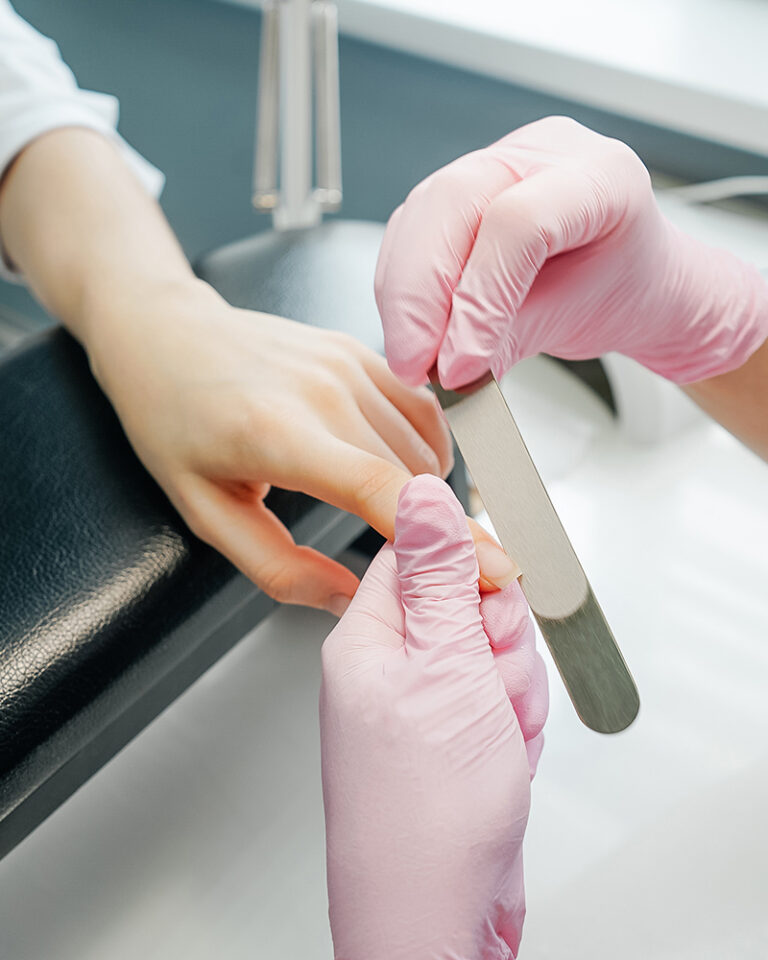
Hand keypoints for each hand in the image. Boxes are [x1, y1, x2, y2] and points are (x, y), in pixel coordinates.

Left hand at [87, 281, 518, 613]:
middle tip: (412, 563)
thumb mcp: (205, 513)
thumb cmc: (175, 423)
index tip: (491, 570)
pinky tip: (394, 469)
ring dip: (424, 492)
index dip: (445, 536)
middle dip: (431, 528)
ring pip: (425, 447)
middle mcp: (323, 389)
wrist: (166, 336)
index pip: (382, 489)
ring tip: (385, 513)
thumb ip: (280, 569)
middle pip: (416, 477)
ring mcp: (347, 363)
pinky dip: (424, 450)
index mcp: (278, 433)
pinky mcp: (360, 351)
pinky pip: (421, 410)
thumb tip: (350, 600)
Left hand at [320, 474, 546, 958]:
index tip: (497, 588)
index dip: (470, 564)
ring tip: (493, 734)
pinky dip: (514, 726)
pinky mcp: (455, 737)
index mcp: (368, 638)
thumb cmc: (423, 815)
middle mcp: (391, 668)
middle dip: (499, 642)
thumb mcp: (442, 669)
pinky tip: (499, 759)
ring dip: (512, 691)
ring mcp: (424, 706)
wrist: (435, 918)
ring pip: (494, 653)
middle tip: (488, 685)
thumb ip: (438, 574)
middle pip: (469, 603)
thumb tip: (422, 493)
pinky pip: (501, 699)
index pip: (419, 552)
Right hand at [375, 116, 767, 388]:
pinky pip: (412, 229)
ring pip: (421, 215)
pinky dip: (402, 287)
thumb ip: (510, 339)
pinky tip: (410, 330)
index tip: (459, 365)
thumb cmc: (621, 289)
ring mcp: (496, 161)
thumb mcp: (578, 321)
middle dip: (420, 296)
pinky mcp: (460, 188)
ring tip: (411, 357)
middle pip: (454, 203)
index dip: (478, 299)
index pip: (517, 222)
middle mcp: (542, 151)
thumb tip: (448, 370)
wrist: (630, 278)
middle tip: (413, 364)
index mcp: (598, 174)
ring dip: (403, 295)